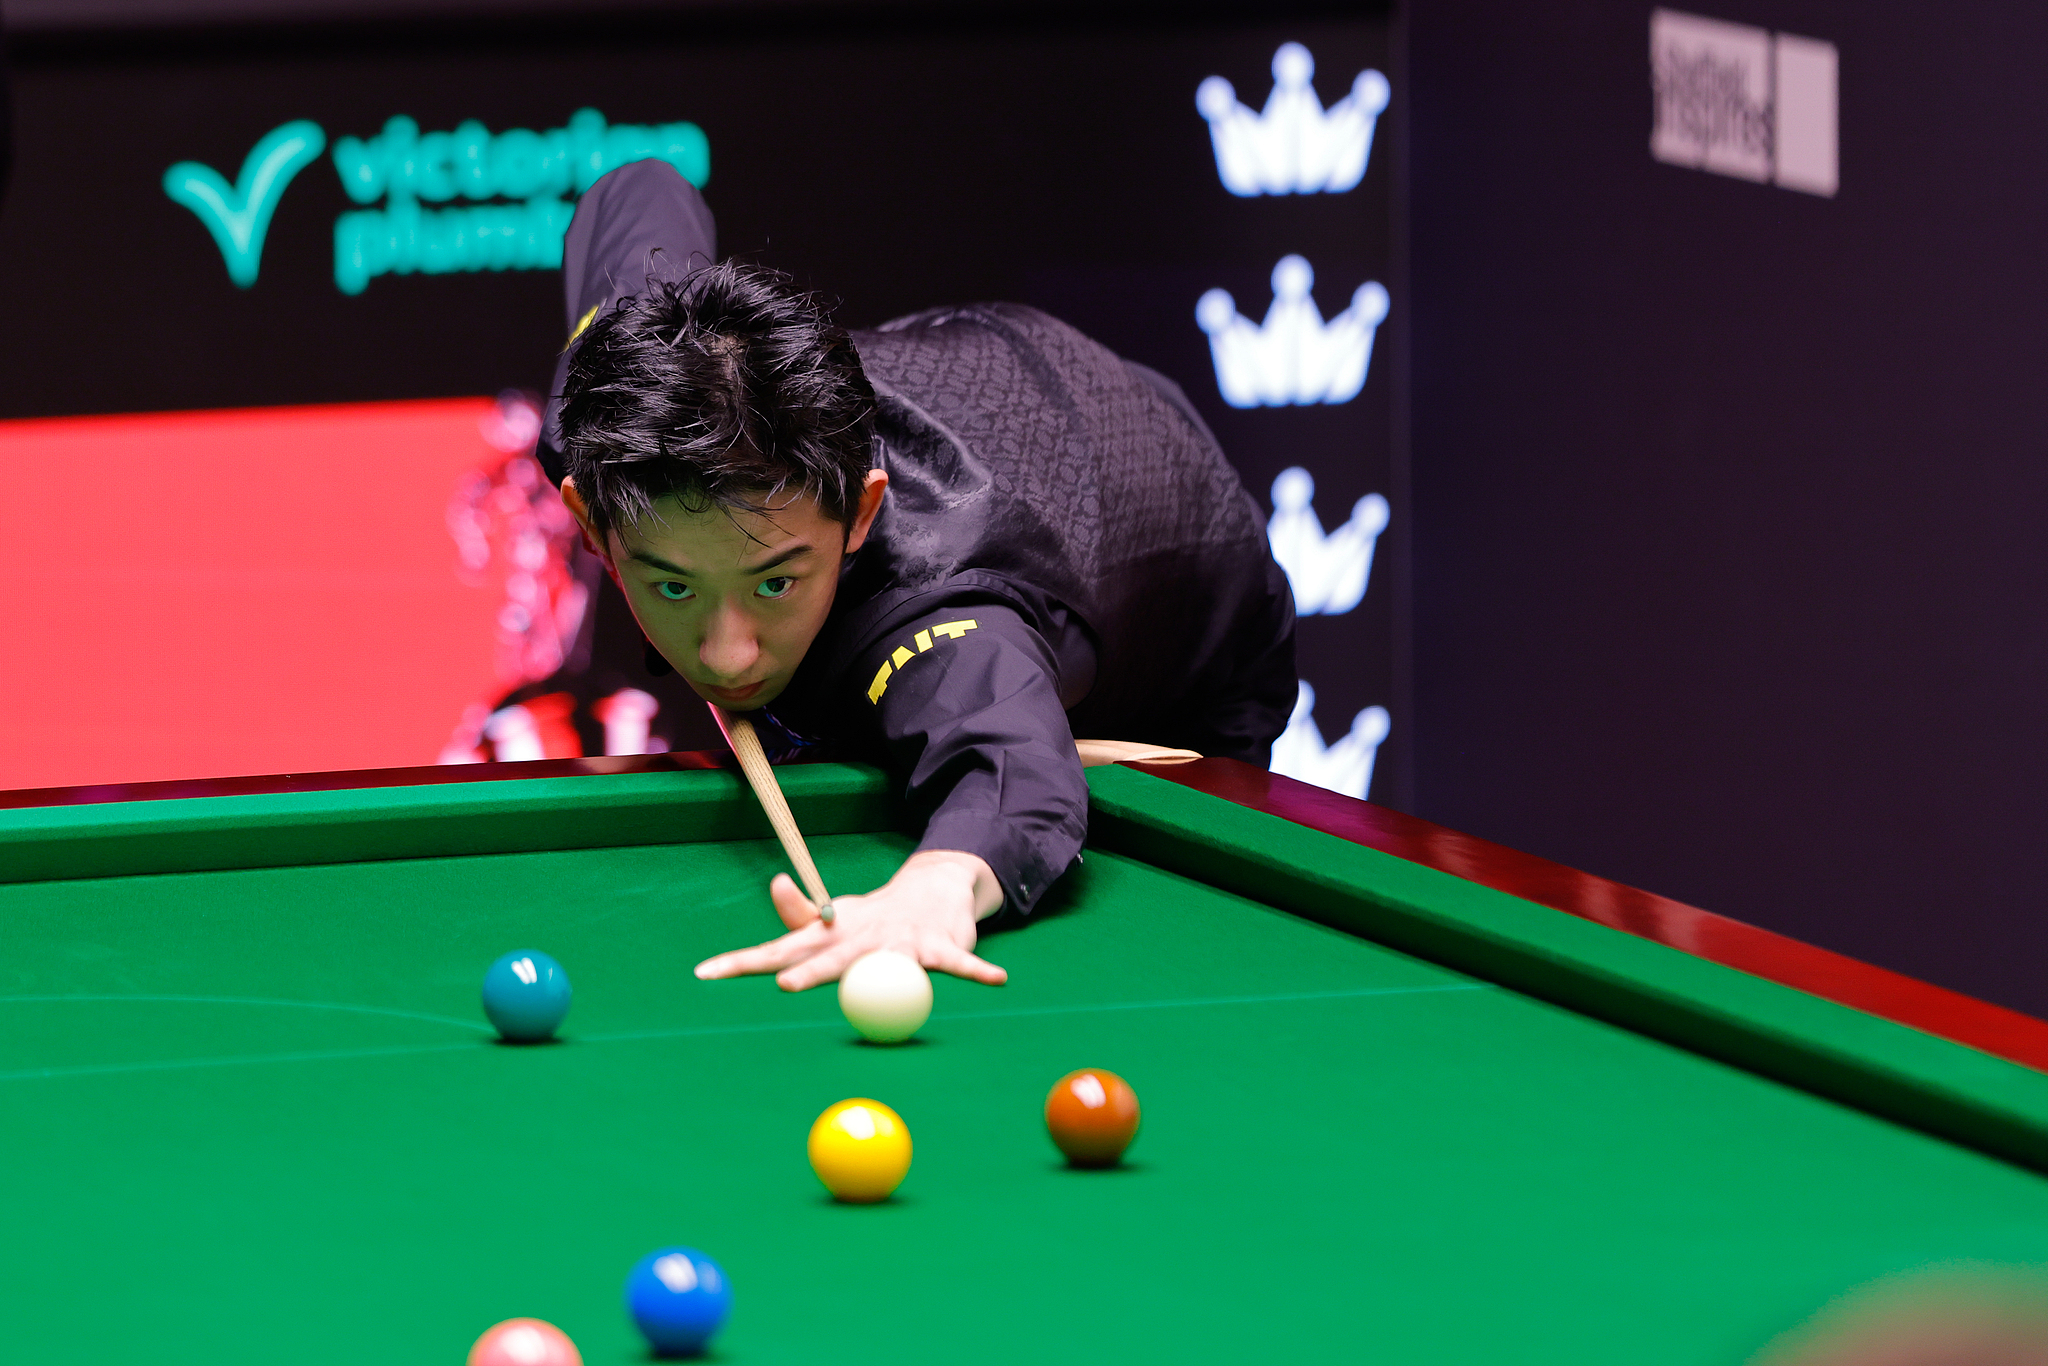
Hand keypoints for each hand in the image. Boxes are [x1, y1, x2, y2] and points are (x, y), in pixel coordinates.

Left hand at [693, 849, 1008, 991]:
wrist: (933, 892)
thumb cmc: (873, 920)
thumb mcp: (834, 923)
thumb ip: (800, 921)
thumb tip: (774, 887)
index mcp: (829, 936)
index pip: (778, 950)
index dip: (741, 962)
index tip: (703, 974)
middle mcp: (860, 937)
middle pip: (827, 957)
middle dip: (806, 970)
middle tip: (782, 983)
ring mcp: (900, 941)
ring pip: (884, 962)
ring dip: (875, 972)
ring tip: (880, 980)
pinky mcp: (939, 947)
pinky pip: (956, 964)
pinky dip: (975, 971)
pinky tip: (994, 980)